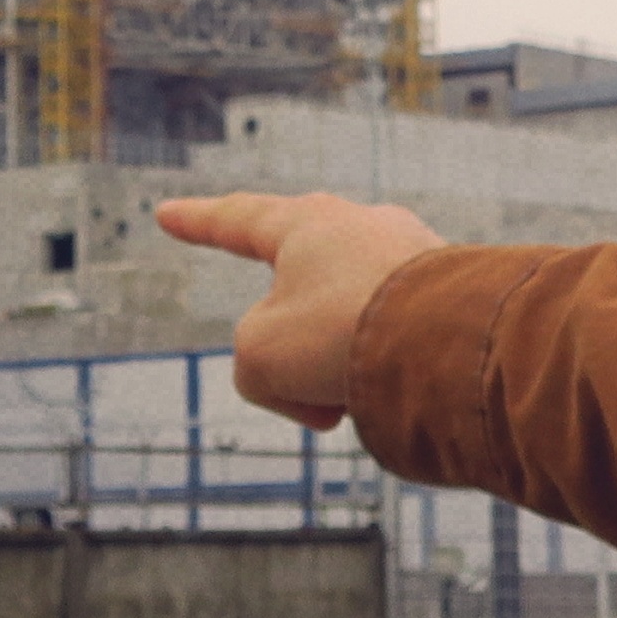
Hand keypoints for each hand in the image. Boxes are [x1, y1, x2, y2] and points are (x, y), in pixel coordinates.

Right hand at [155, 191, 447, 430]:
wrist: (445, 345)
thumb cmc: (340, 335)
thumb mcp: (259, 357)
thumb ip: (257, 362)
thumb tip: (307, 379)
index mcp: (306, 224)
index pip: (237, 220)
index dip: (197, 222)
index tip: (166, 214)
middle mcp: (362, 227)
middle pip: (297, 293)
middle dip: (290, 348)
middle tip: (298, 384)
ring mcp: (412, 257)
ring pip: (341, 333)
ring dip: (328, 377)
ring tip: (340, 403)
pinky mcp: (449, 295)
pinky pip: (390, 346)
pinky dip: (374, 380)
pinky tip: (387, 401)